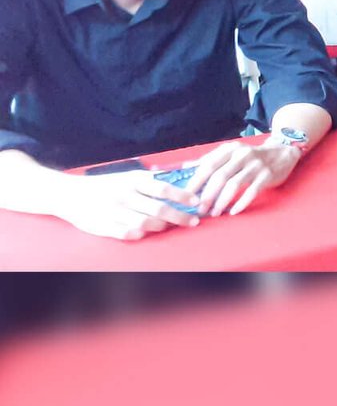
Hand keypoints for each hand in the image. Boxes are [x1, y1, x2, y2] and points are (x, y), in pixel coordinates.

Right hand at [61, 170, 200, 240]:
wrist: (71, 194)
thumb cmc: (107, 184)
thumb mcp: (129, 175)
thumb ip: (153, 177)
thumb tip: (185, 170)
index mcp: (133, 181)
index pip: (164, 189)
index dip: (182, 196)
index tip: (196, 203)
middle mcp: (125, 195)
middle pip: (158, 209)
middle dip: (179, 217)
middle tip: (193, 222)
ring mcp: (114, 212)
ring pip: (145, 223)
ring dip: (161, 227)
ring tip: (170, 226)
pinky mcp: (103, 226)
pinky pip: (127, 234)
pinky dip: (140, 234)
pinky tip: (147, 233)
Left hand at [190, 139, 301, 217]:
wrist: (283, 153)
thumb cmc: (251, 157)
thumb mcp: (232, 153)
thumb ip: (211, 160)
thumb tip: (186, 167)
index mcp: (231, 149)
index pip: (208, 165)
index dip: (196, 182)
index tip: (186, 196)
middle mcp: (243, 155)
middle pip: (220, 176)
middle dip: (207, 195)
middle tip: (200, 209)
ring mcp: (256, 165)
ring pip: (234, 185)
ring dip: (222, 201)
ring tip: (215, 213)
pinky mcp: (267, 175)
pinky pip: (251, 192)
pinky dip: (241, 203)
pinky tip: (234, 211)